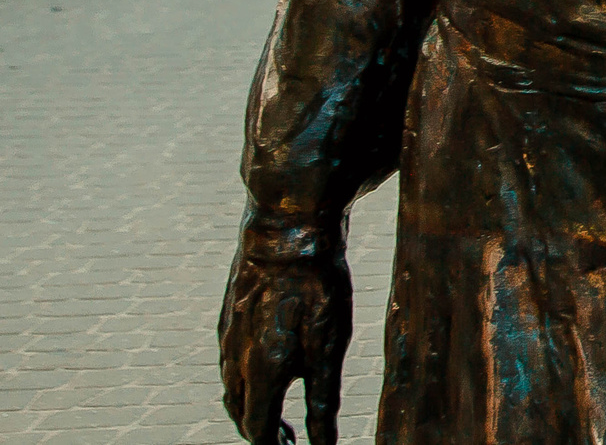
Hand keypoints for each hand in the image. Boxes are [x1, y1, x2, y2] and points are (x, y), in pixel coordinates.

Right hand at [220, 230, 351, 444]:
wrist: (287, 230)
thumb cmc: (316, 288)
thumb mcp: (330, 346)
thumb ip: (323, 399)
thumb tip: (323, 443)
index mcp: (261, 373)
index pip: (258, 429)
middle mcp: (234, 360)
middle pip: (241, 412)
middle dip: (262, 431)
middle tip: (288, 439)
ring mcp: (226, 337)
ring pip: (232, 388)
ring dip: (251, 407)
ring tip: (275, 413)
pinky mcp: (228, 316)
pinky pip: (229, 361)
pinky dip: (245, 379)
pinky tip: (262, 369)